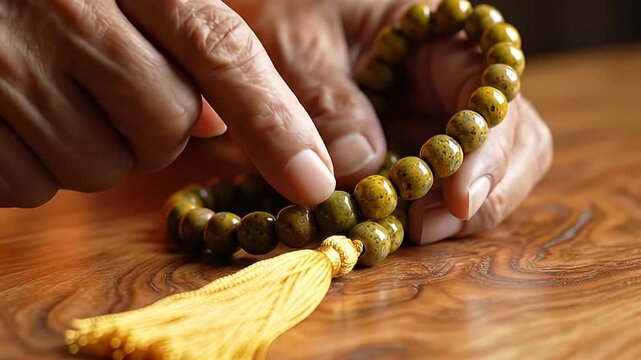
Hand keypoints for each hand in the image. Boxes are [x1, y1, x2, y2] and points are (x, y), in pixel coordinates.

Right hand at [0, 0, 335, 207]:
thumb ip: (181, 40)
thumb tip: (213, 126)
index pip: (221, 52)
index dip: (274, 123)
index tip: (313, 183)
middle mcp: (66, 8)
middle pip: (163, 126)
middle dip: (150, 129)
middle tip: (109, 90)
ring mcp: (5, 64)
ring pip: (100, 167)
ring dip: (93, 149)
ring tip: (53, 95)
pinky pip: (33, 186)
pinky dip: (36, 167)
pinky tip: (12, 117)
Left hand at [229, 0, 552, 243]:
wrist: (261, 16)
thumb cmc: (281, 11)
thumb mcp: (293, 42)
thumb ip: (325, 99)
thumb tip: (362, 167)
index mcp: (434, 36)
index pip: (491, 90)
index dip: (489, 149)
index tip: (457, 199)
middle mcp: (449, 79)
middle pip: (514, 137)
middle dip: (485, 190)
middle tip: (427, 227)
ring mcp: (434, 116)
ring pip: (486, 168)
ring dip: (459, 209)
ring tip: (409, 231)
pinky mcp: (410, 147)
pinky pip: (438, 187)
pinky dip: (426, 212)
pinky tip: (393, 224)